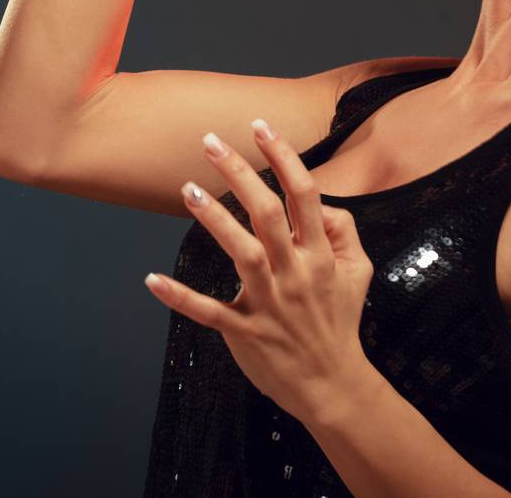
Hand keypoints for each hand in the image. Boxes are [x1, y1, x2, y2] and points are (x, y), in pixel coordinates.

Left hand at [144, 118, 378, 425]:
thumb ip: (345, 231)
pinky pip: (209, 311)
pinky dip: (180, 297)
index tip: (260, 127)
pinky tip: (152, 279)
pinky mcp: (246, 331)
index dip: (283, 156)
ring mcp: (270, 302)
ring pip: (242, 252)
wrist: (333, 383)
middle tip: (209, 142)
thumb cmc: (341, 321)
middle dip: (239, 173)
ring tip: (187, 189)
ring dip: (213, 220)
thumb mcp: (358, 271)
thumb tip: (323, 201)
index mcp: (322, 254)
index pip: (304, 194)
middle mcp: (296, 272)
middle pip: (267, 213)